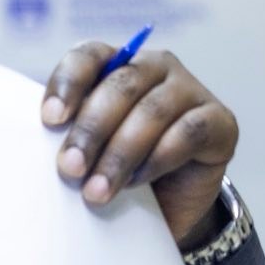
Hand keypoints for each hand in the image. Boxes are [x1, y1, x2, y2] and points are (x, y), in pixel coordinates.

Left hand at [41, 42, 238, 246]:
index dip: (68, 84)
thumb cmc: (118, 170)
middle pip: (121, 85)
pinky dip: (158, 158)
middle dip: (91, 130)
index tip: (50, 120)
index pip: (88, 56)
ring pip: (152, 111)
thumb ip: (71, 135)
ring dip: (120, 154)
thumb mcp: (89, 150)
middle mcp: (155, 67)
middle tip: (70, 169)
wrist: (169, 207)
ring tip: (96, 192)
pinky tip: (139, 182)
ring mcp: (191, 90)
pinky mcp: (220, 121)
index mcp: (116, 64)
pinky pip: (187, 133)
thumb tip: (44, 149)